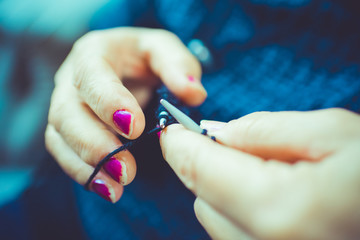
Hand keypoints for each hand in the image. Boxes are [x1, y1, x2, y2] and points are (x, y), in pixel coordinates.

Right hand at [45, 27, 206, 201]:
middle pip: (67, 111)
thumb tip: (194, 94)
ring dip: (87, 165)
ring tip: (116, 188)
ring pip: (60, 136)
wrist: (128, 67)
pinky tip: (107, 188)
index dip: (108, 101)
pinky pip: (63, 152)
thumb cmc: (146, 59)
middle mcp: (72, 78)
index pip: (92, 74)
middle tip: (126, 170)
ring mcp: (66, 104)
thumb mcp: (165, 52)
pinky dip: (83, 172)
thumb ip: (179, 67)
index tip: (134, 129)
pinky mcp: (67, 128)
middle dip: (95, 144)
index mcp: (96, 52)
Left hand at [160, 108, 359, 239]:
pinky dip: (239, 212)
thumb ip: (266, 131)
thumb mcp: (335, 133)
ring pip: (216, 223)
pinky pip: (238, 237)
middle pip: (202, 200)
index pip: (199, 170)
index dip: (180, 144)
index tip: (172, 129)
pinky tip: (271, 195)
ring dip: (223, 191)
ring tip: (264, 170)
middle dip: (206, 167)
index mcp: (280, 209)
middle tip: (233, 143)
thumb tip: (220, 134)